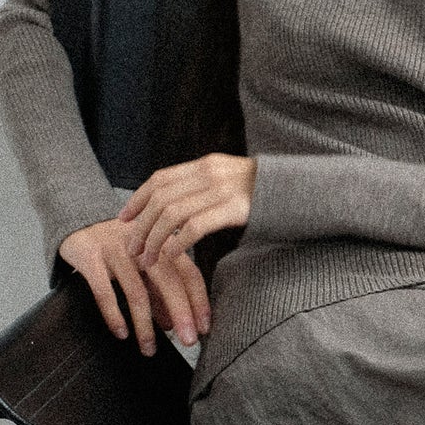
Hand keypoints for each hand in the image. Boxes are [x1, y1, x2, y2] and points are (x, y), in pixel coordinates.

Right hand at [58, 216, 210, 353]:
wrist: (77, 221)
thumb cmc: (119, 248)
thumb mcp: (144, 265)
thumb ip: (159, 291)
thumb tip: (172, 326)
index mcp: (162, 242)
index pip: (188, 273)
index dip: (199, 301)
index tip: (204, 328)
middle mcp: (143, 243)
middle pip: (169, 280)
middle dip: (181, 313)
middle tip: (189, 342)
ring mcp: (115, 249)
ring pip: (137, 292)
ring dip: (145, 325)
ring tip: (149, 350)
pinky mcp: (89, 257)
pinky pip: (104, 291)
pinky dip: (114, 315)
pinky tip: (122, 334)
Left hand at [118, 153, 257, 275]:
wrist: (301, 192)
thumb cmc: (265, 196)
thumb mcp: (230, 181)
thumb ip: (204, 189)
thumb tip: (174, 207)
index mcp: (206, 164)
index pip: (160, 179)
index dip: (138, 199)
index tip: (123, 218)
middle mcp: (210, 173)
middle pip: (161, 198)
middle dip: (141, 225)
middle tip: (131, 248)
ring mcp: (223, 189)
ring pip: (173, 213)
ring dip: (154, 239)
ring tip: (146, 259)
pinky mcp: (235, 209)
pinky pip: (195, 226)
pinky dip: (177, 242)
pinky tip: (171, 256)